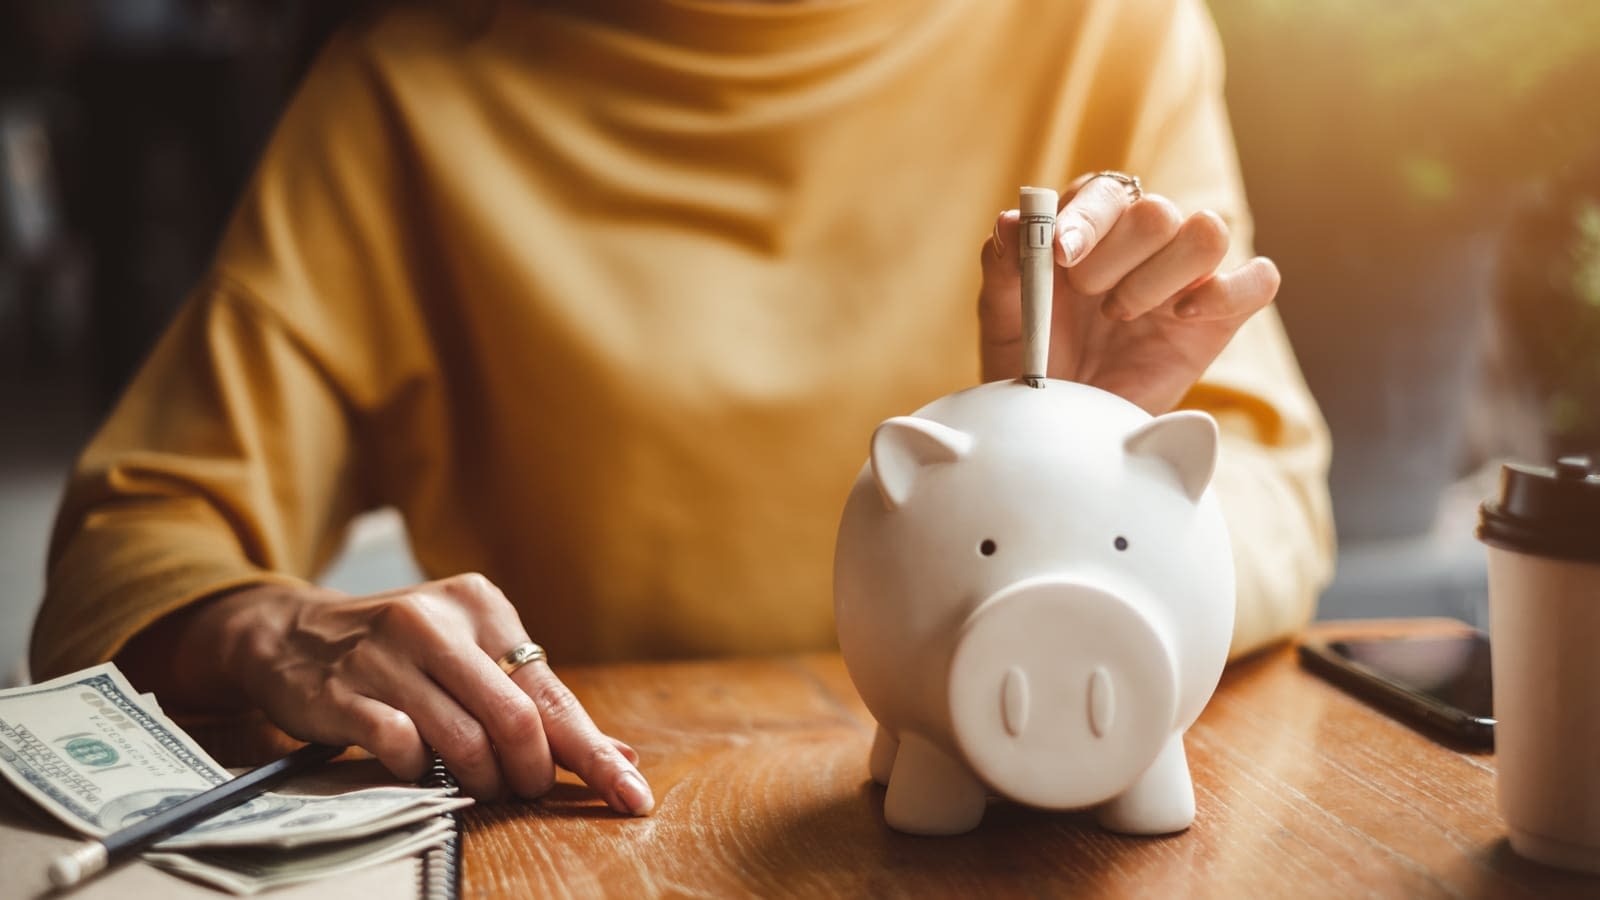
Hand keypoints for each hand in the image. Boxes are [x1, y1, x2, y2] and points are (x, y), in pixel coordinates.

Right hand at [120, 574, 653, 811]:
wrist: (289, 633)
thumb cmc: (400, 652)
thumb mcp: (469, 654)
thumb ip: (538, 702)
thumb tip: (620, 754)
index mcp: (480, 605)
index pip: (552, 692)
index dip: (595, 753)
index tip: (632, 795)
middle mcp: (435, 621)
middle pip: (517, 719)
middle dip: (533, 771)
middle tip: (526, 789)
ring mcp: (386, 656)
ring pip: (466, 741)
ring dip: (482, 780)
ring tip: (478, 783)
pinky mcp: (344, 693)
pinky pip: (404, 750)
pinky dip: (423, 772)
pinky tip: (418, 764)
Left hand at [977, 173, 1281, 413]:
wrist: (1058, 421)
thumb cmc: (1031, 360)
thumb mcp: (1004, 316)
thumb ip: (1005, 266)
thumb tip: (1012, 220)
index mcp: (1094, 224)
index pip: (1106, 190)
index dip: (1087, 218)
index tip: (1060, 255)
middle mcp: (1145, 240)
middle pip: (1158, 210)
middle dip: (1115, 258)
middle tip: (1087, 297)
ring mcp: (1187, 275)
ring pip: (1208, 232)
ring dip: (1159, 277)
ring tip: (1121, 315)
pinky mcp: (1221, 315)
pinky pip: (1259, 279)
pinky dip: (1227, 291)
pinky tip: (1180, 315)